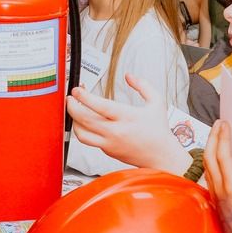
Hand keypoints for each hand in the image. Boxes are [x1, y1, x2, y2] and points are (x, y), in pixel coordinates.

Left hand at [65, 75, 186, 173]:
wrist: (161, 156)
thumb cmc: (159, 130)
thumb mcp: (156, 102)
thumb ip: (143, 86)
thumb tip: (128, 76)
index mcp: (127, 117)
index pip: (99, 106)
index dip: (84, 97)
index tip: (77, 90)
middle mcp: (116, 131)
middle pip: (85, 120)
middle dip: (72, 107)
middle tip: (69, 98)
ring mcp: (110, 143)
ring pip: (82, 134)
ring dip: (74, 121)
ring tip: (74, 110)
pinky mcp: (107, 151)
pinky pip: (89, 140)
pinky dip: (84, 130)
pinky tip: (85, 121)